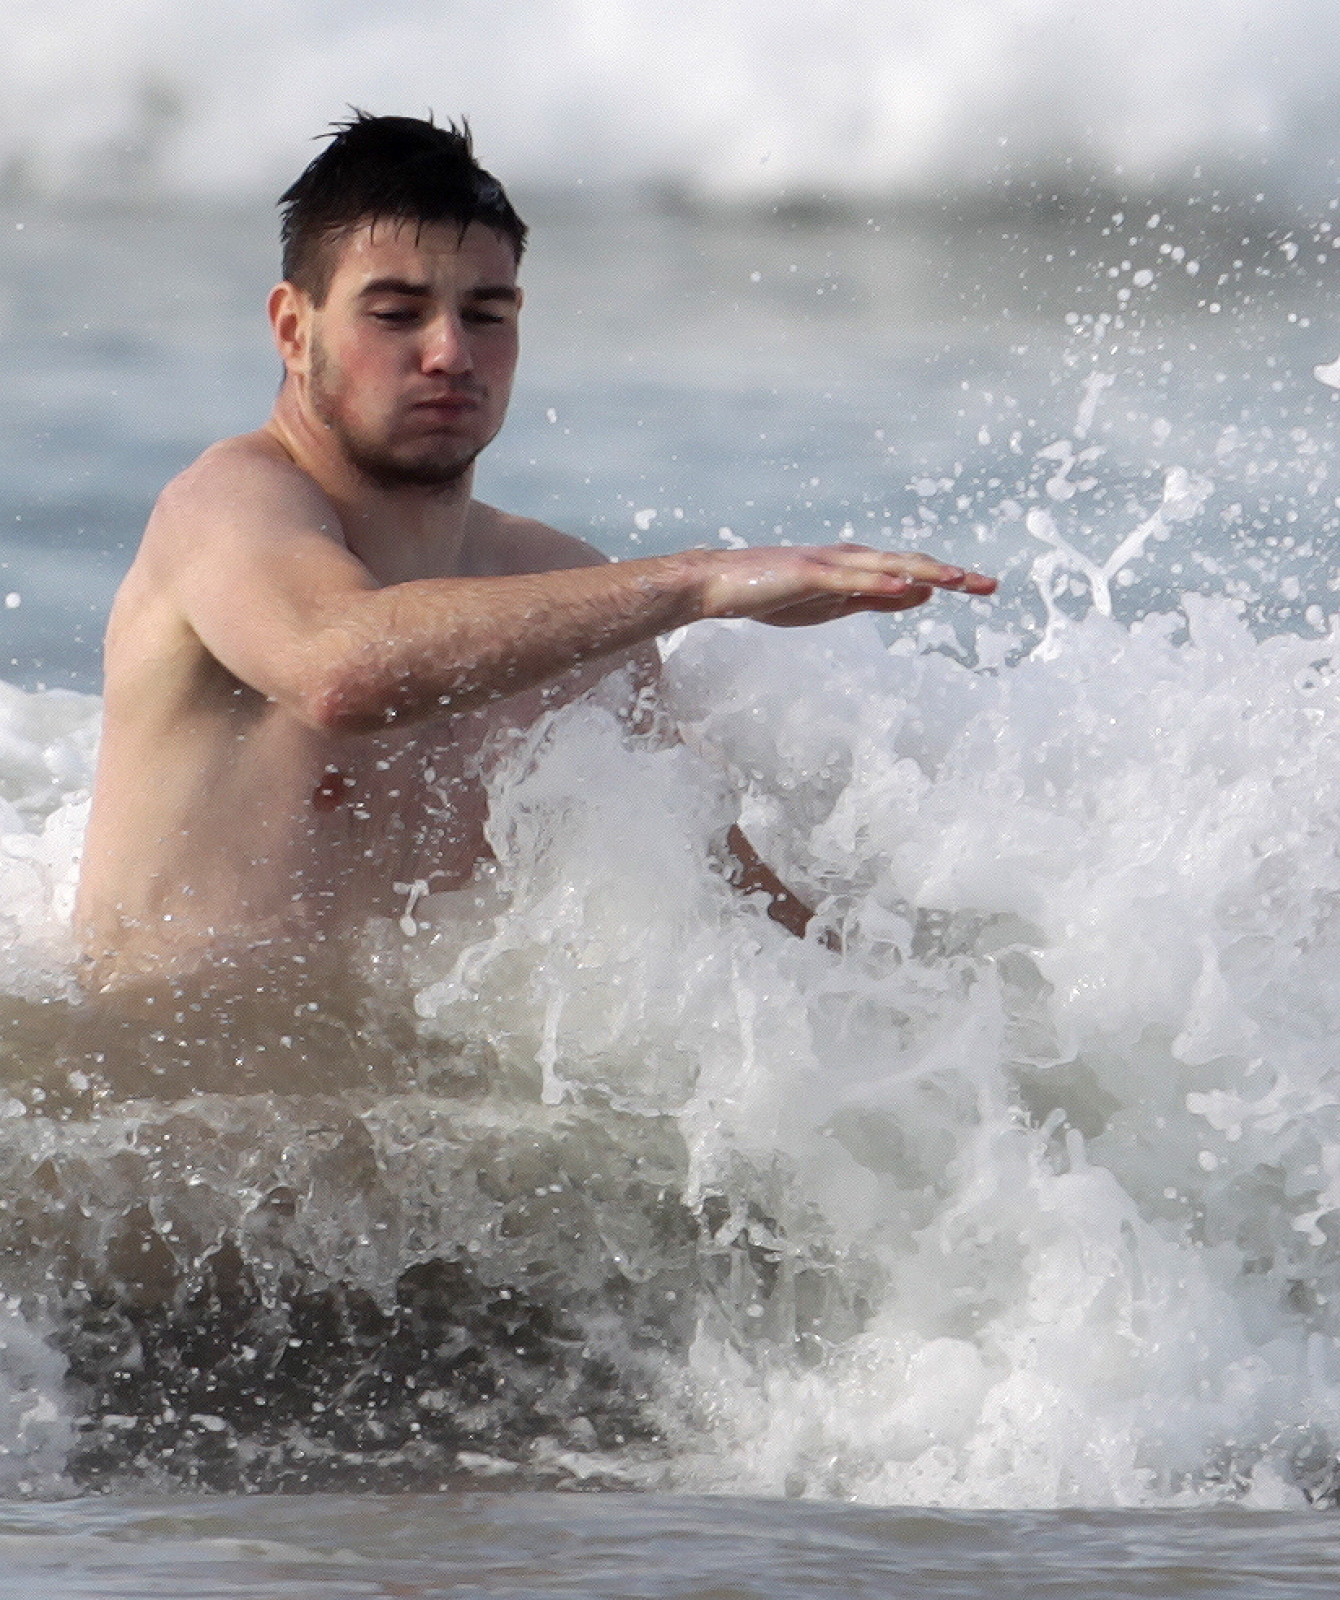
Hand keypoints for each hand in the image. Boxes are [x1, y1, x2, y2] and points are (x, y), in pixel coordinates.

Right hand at [698, 544, 996, 627]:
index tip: (982, 586)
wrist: (717, 584)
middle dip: (950, 574)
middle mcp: (848, 558)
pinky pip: (848, 578)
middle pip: (909, 563)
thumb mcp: (833, 605)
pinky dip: (877, 581)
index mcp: (856, 567)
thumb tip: (919, 594)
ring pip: (885, 565)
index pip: (911, 570)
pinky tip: (903, 586)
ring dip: (923, 570)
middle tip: (990, 585)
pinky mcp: (806, 573)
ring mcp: (828, 563)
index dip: (948, 577)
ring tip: (957, 579)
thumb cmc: (770, 594)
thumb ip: (875, 599)